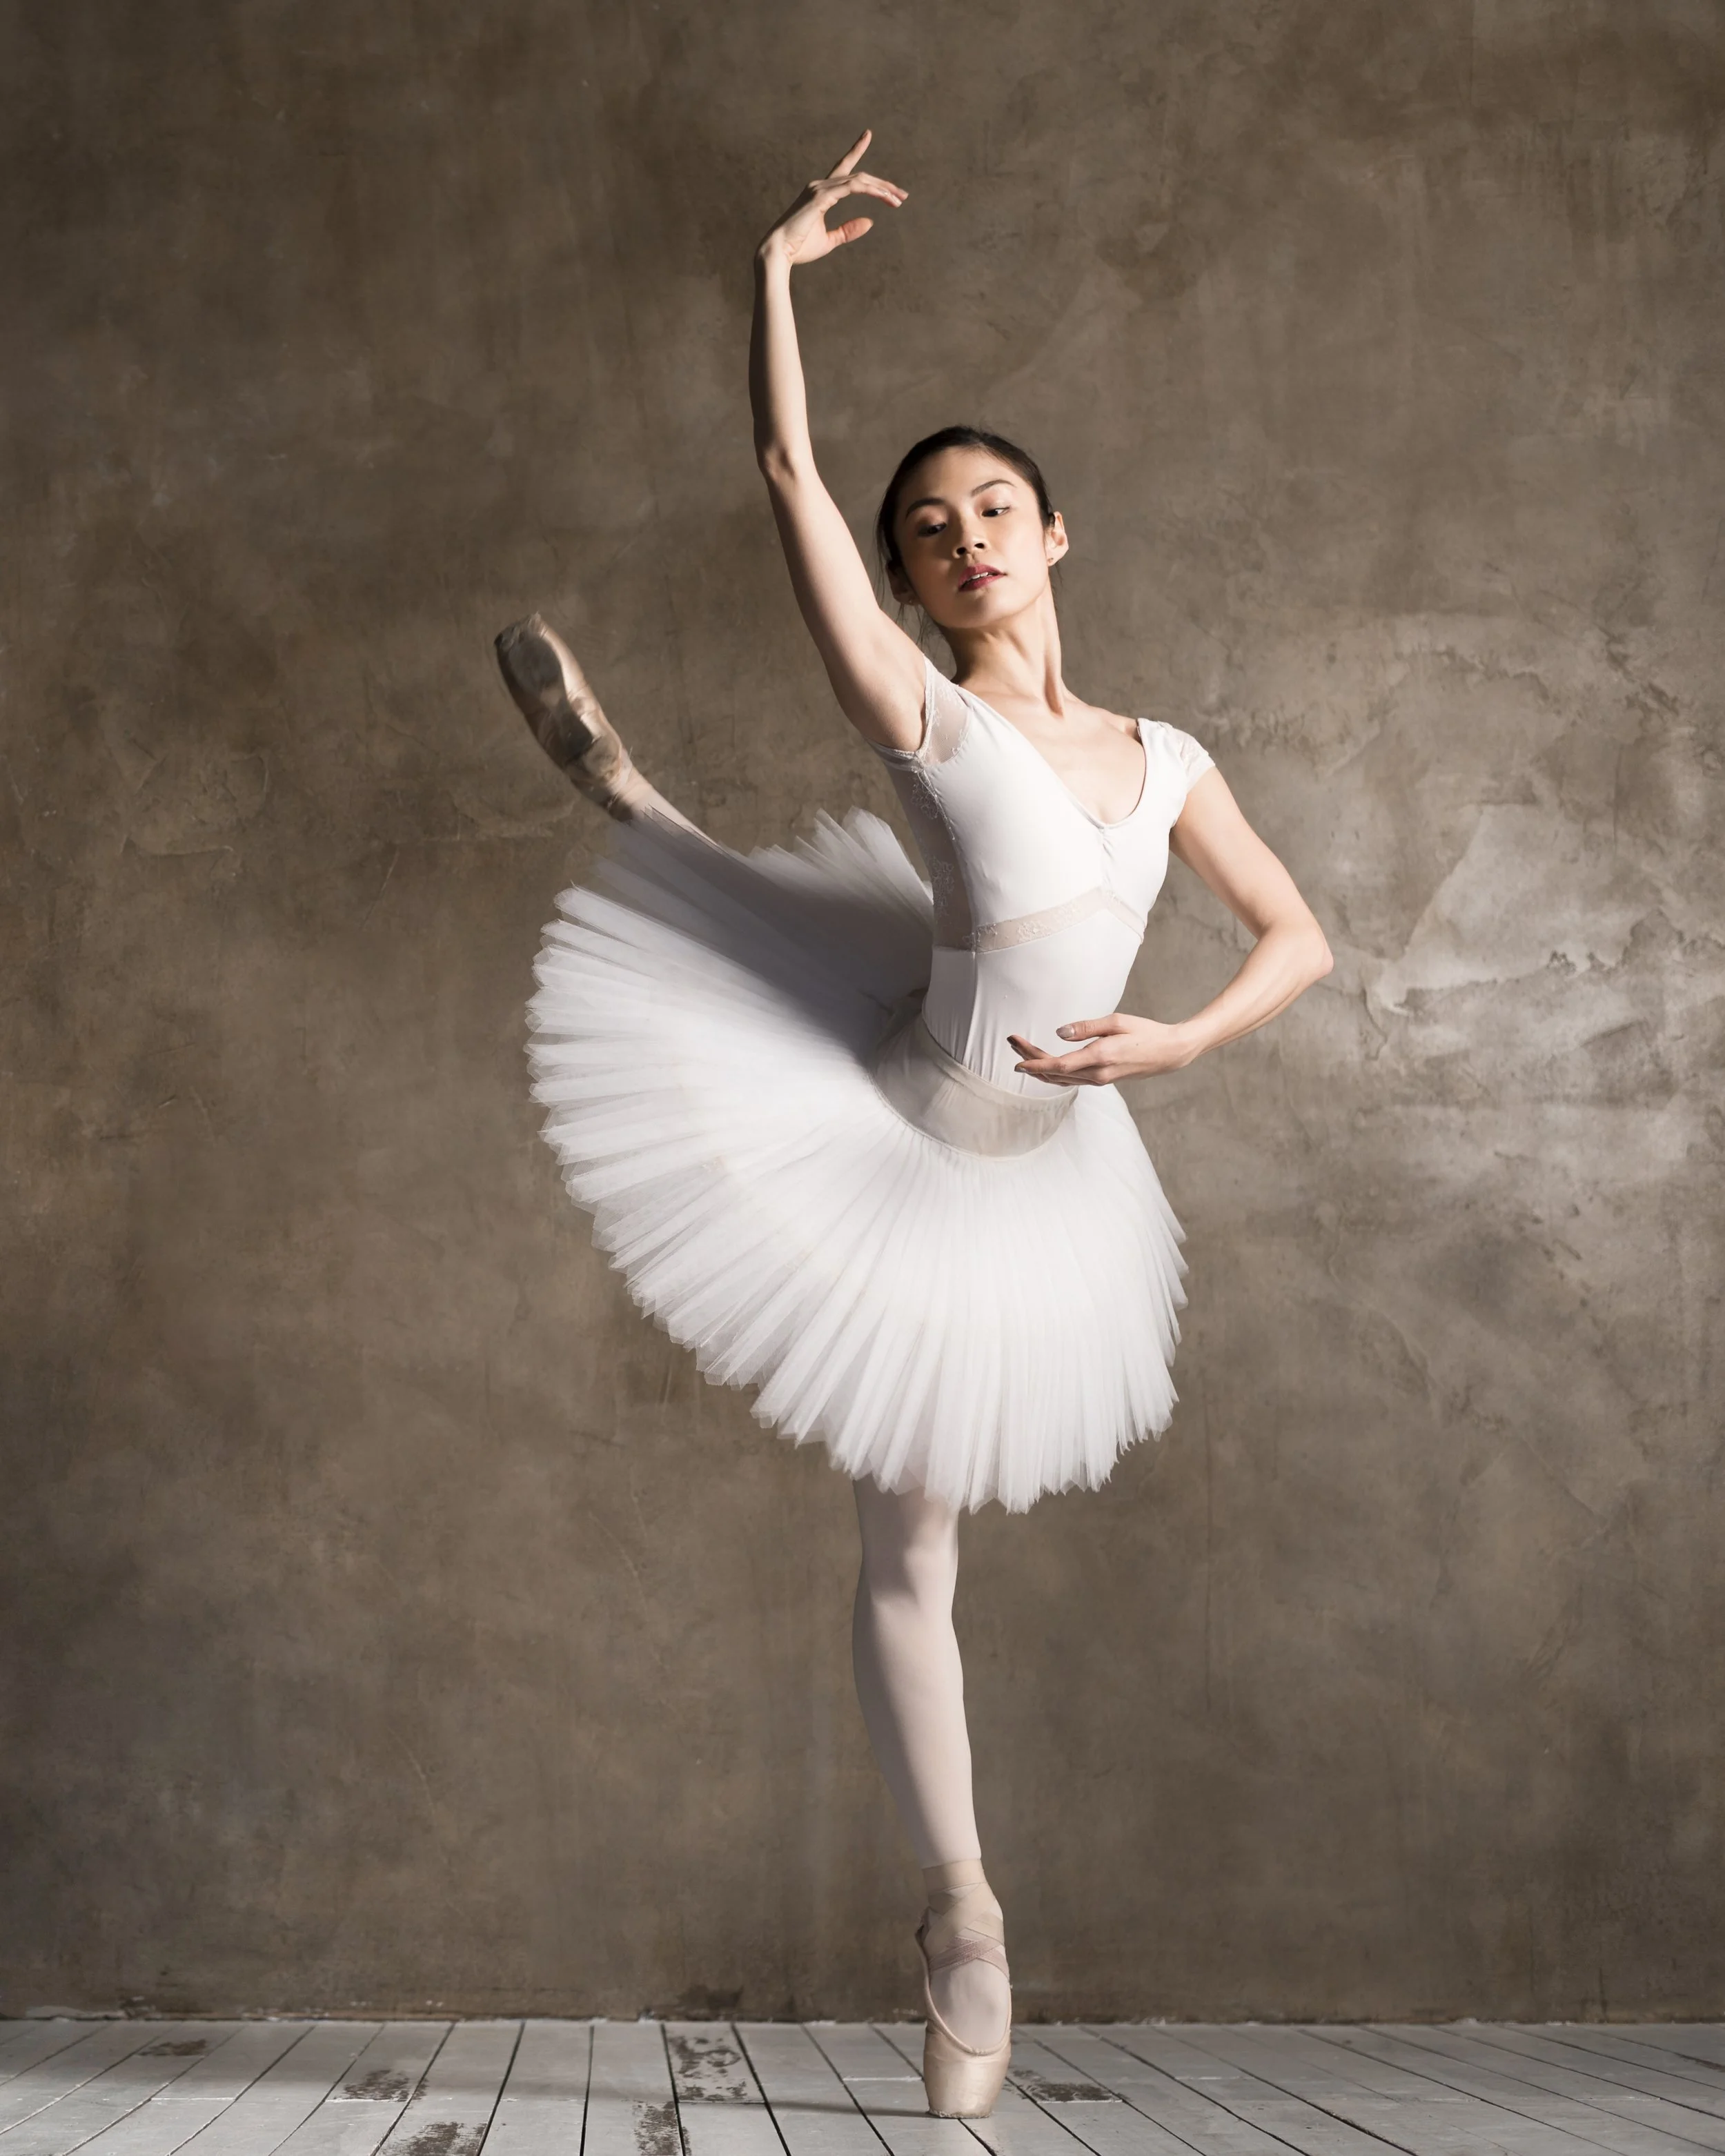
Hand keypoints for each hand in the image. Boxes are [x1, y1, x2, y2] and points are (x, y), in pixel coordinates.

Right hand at [757, 130, 905, 267]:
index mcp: (821, 193)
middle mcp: (820, 185)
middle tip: (902, 196)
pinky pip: (852, 187)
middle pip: (859, 176)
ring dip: (881, 189)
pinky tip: (883, 196)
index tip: (867, 135)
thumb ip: (848, 231)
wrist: (779, 253)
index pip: (843, 168)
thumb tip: (870, 222)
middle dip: (883, 185)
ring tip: (898, 199)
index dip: (856, 150)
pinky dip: (870, 190)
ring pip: (859, 180)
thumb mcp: (829, 240)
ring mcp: (820, 188)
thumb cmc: (799, 249)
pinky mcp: (821, 196)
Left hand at [1009, 1013, 1198, 1086]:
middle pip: (1054, 1072)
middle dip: (1030, 1059)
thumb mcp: (1116, 1022)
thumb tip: (1059, 1032)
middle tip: (1012, 1042)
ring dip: (1039, 1067)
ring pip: (1061, 1079)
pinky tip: (1043, 1065)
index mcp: (1100, 1057)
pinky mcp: (1102, 1080)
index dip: (1035, 1062)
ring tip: (1021, 1052)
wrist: (1169, 1053)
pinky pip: (1071, 1081)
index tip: (1016, 1058)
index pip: (1058, 1065)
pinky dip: (1053, 1073)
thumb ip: (1086, 1027)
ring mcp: (1099, 1080)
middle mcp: (1097, 1074)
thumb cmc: (1145, 1032)